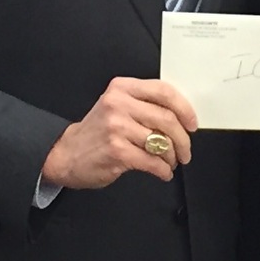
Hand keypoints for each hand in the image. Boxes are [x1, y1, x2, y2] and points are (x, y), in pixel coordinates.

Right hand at [41, 77, 196, 188]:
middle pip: (167, 118)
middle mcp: (119, 104)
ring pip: (162, 142)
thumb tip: (181, 116)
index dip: (184, 108)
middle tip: (186, 151)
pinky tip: (162, 172)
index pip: (164, 91)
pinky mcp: (117, 152)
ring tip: (170, 162)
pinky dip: (163, 170)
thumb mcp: (116, 105)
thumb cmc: (97, 131)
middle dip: (183, 139)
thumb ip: (143, 104)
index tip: (192, 123)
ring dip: (172, 157)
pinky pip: (152, 162)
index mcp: (122, 88)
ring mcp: (117, 128)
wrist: (66, 153)